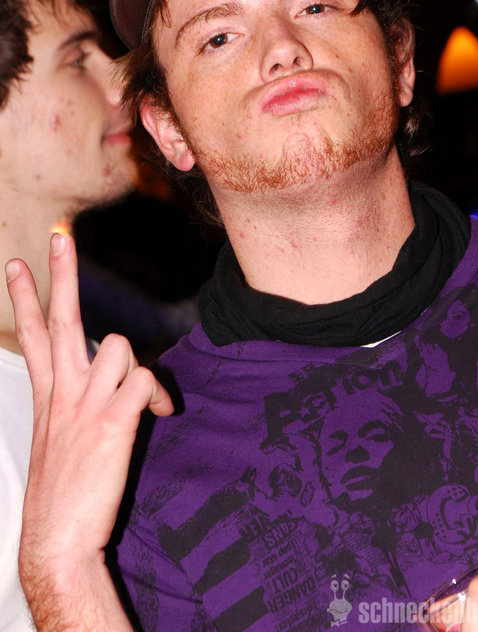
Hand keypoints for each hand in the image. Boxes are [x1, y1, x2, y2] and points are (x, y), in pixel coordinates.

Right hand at [6, 233, 173, 627]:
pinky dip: (157, 392)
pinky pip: (143, 379)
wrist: (55, 539)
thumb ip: (77, 404)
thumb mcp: (57, 440)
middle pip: (62, 320)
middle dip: (61, 275)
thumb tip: (111, 382)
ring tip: (141, 401)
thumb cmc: (61, 494)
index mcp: (47, 394)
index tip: (17, 265)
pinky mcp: (111, 421)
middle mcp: (63, 392)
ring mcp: (85, 404)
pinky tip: (159, 412)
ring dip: (137, 368)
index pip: (33, 335)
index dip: (24, 298)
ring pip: (120, 347)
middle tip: (58, 237)